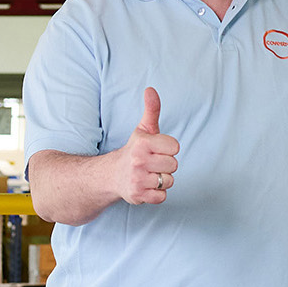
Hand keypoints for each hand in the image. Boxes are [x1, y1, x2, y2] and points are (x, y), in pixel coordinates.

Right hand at [100, 88, 179, 204]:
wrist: (112, 175)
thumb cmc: (134, 150)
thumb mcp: (143, 129)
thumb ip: (151, 110)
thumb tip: (150, 89)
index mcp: (143, 143)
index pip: (175, 148)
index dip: (169, 149)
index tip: (157, 150)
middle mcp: (138, 161)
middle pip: (174, 165)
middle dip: (166, 165)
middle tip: (152, 163)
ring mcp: (137, 179)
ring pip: (169, 181)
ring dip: (162, 180)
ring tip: (149, 174)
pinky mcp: (138, 195)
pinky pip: (162, 196)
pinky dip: (157, 193)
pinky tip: (147, 186)